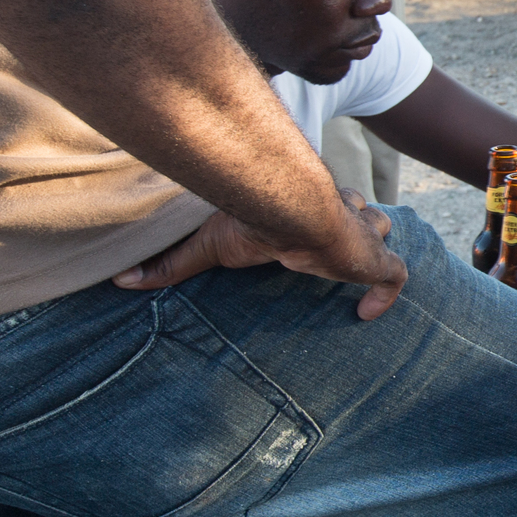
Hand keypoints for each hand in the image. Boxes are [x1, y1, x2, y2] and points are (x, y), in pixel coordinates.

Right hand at [112, 187, 408, 319]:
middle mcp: (342, 212)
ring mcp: (364, 235)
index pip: (326, 201)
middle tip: (339, 253)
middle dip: (357, 227)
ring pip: (381, 229)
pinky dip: (386, 295)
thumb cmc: (255, 220)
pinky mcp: (375, 259)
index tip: (308, 244)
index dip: (324, 216)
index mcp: (310, 204)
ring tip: (357, 270)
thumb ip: (172, 263)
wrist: (294, 210)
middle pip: (361, 212)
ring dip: (373, 246)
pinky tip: (367, 315)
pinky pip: (394, 277)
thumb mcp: (211, 244)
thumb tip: (121, 280)